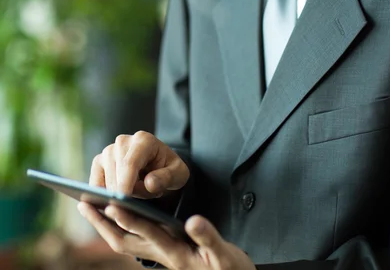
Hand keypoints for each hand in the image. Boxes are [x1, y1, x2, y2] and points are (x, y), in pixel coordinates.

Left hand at [78, 203, 255, 269]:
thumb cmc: (229, 269)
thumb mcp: (223, 254)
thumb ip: (207, 237)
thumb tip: (193, 221)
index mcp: (176, 252)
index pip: (149, 233)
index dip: (130, 219)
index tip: (113, 204)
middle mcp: (162, 255)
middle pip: (125, 241)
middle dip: (103, 224)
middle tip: (83, 204)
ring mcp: (160, 256)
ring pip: (125, 242)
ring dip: (105, 226)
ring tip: (89, 207)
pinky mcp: (163, 254)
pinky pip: (133, 241)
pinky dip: (119, 227)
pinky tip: (112, 215)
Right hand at [89, 131, 189, 198]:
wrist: (159, 165)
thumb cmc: (169, 170)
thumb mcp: (179, 174)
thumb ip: (167, 178)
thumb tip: (149, 183)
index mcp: (143, 140)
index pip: (130, 163)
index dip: (125, 183)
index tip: (123, 201)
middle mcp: (123, 141)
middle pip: (116, 174)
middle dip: (127, 194)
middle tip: (145, 199)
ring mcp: (108, 150)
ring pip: (105, 181)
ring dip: (119, 196)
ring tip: (138, 196)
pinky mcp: (99, 161)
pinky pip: (96, 184)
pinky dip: (104, 196)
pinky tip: (118, 202)